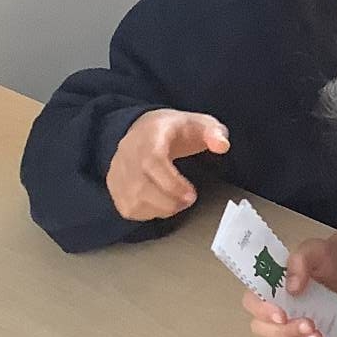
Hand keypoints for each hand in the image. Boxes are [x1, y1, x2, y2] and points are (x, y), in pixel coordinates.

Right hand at [105, 108, 228, 220]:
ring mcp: (118, 171)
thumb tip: (222, 145)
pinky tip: (162, 203)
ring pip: (133, 200)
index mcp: (149, 135)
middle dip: (169, 201)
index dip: (172, 183)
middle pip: (141, 186)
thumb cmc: (174, 131)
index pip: (152, 160)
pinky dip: (149, 212)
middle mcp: (128, 152)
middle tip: (189, 200)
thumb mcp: (199, 124)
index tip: (191, 194)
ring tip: (178, 201)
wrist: (144, 130)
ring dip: (161, 208)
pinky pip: (129, 208)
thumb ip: (214, 132)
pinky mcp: (115, 187)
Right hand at [241, 224, 336, 336]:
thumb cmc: (326, 258)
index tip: (283, 316)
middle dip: (283, 331)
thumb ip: (300, 262)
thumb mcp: (315, 251)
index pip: (251, 302)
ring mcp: (283, 324)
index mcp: (268, 285)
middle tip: (310, 325)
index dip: (262, 312)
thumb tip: (291, 287)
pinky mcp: (298, 335)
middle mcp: (270, 306)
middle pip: (261, 328)